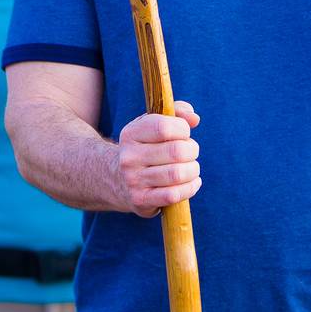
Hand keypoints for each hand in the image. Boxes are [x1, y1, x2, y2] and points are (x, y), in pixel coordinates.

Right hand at [113, 100, 200, 217]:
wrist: (116, 178)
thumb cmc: (146, 147)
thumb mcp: (153, 124)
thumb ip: (176, 112)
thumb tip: (194, 119)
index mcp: (131, 133)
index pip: (164, 127)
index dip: (183, 129)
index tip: (184, 133)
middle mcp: (129, 156)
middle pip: (176, 151)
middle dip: (192, 150)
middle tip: (190, 152)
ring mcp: (133, 180)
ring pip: (177, 174)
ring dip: (193, 170)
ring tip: (191, 168)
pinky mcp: (140, 200)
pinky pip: (173, 195)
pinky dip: (190, 188)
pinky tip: (192, 182)